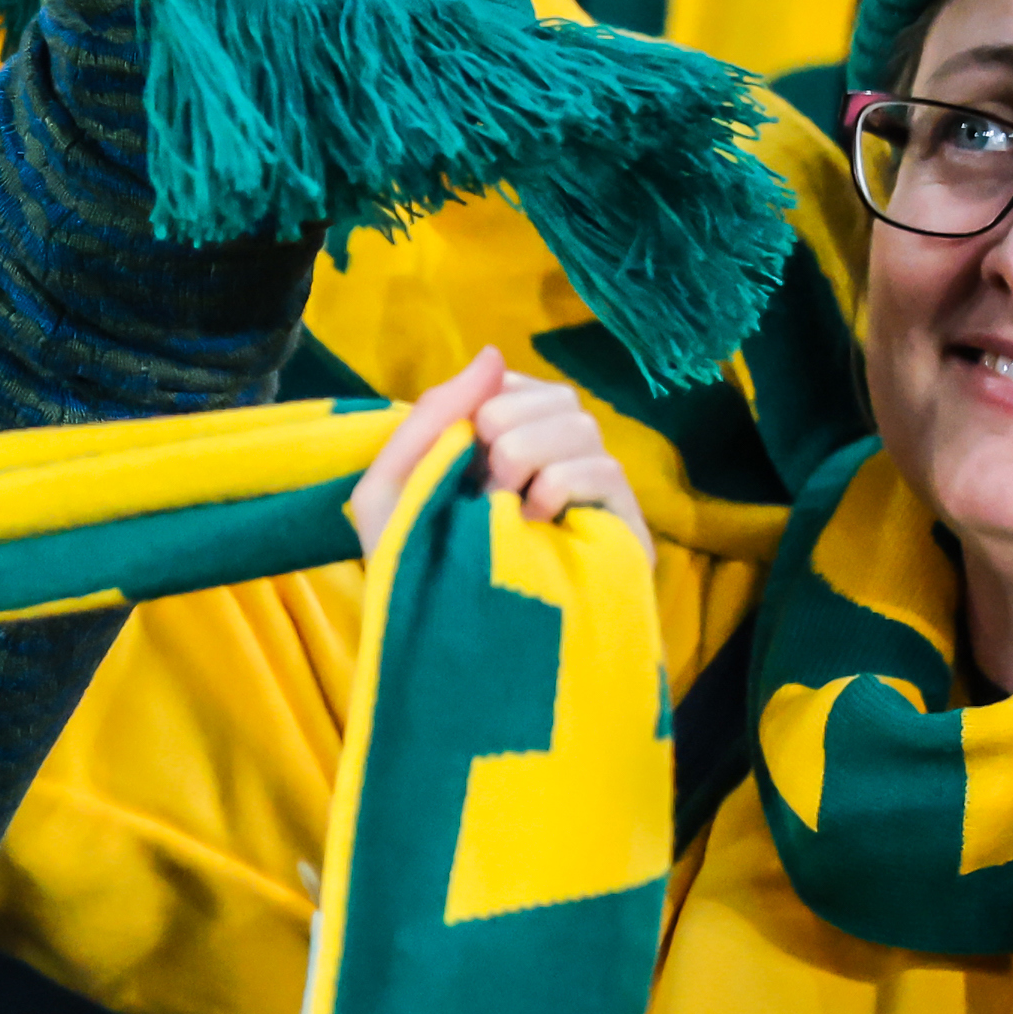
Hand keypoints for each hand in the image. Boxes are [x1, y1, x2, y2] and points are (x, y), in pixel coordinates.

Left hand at [356, 354, 635, 551]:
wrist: (448, 661)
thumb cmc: (414, 577)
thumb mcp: (393, 490)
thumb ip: (432, 415)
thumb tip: (493, 352)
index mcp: (503, 452)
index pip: (516, 385)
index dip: (490, 397)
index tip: (468, 437)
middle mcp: (554, 468)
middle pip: (557, 395)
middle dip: (507, 421)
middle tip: (485, 477)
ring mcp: (589, 501)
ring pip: (583, 424)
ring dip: (530, 451)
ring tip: (505, 503)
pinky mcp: (619, 533)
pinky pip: (606, 470)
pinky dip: (561, 482)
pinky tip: (533, 520)